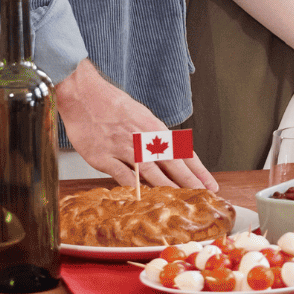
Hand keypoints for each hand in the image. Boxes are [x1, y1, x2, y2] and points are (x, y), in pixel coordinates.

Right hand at [53, 61, 216, 189]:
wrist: (83, 95)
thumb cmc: (111, 104)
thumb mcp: (141, 116)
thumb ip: (152, 136)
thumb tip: (168, 153)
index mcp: (155, 127)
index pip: (182, 152)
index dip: (197, 169)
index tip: (210, 182)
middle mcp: (143, 138)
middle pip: (172, 163)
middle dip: (190, 180)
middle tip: (204, 193)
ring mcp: (123, 148)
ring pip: (151, 172)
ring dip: (168, 187)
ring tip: (181, 199)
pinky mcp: (102, 157)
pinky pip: (122, 176)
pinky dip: (135, 187)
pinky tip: (145, 197)